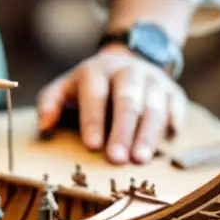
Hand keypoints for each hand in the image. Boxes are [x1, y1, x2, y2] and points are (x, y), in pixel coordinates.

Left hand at [36, 45, 185, 163]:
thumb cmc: (91, 85)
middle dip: (122, 131)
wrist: (129, 59)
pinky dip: (172, 123)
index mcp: (97, 71)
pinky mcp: (173, 91)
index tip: (92, 146)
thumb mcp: (65, 87)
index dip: (94, 120)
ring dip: (148, 134)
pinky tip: (167, 143)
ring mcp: (153, 80)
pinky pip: (176, 107)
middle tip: (117, 159)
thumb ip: (50, 103)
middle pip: (128, 100)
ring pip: (154, 106)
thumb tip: (44, 125)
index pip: (95, 95)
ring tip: (140, 160)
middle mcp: (128, 71)